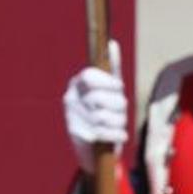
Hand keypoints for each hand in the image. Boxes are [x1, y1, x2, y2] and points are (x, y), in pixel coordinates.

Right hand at [62, 38, 127, 173]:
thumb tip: (112, 44)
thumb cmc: (104, 114)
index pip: (90, 76)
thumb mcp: (109, 91)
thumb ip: (111, 69)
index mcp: (76, 84)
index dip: (109, 82)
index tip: (119, 88)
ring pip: (103, 116)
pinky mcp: (78, 135)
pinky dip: (117, 135)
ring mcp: (72, 117)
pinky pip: (103, 132)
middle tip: (122, 111)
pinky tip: (121, 136)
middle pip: (100, 98)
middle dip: (118, 106)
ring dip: (119, 122)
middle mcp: (70, 99)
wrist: (93, 150)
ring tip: (120, 124)